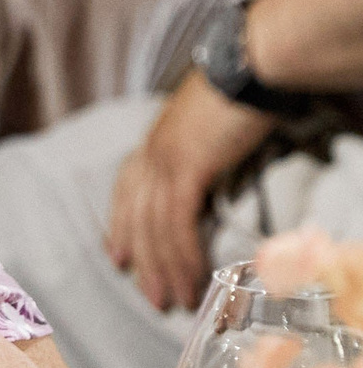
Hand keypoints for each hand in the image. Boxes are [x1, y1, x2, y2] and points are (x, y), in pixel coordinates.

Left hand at [106, 70, 273, 312]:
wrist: (249, 67)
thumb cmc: (235, 96)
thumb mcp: (205, 132)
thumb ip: (195, 157)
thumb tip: (204, 179)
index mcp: (150, 145)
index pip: (125, 195)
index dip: (119, 229)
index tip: (117, 259)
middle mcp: (148, 154)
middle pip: (136, 219)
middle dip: (144, 263)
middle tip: (154, 298)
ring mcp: (162, 161)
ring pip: (154, 228)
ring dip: (166, 269)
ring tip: (177, 300)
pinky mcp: (184, 168)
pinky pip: (177, 222)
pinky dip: (184, 253)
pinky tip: (192, 276)